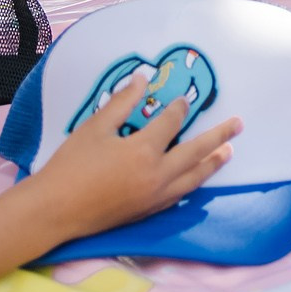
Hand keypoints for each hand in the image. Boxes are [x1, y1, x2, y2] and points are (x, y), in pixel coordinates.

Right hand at [22, 70, 241, 241]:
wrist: (52, 211)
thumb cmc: (70, 166)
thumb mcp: (95, 127)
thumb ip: (123, 103)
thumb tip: (143, 79)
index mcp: (144, 151)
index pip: (171, 123)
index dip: (178, 108)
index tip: (183, 100)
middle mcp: (156, 176)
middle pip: (196, 152)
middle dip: (219, 136)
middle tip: (238, 125)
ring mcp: (153, 197)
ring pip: (193, 178)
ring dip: (212, 163)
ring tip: (228, 152)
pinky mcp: (146, 212)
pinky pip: (178, 196)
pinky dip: (192, 184)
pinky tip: (196, 180)